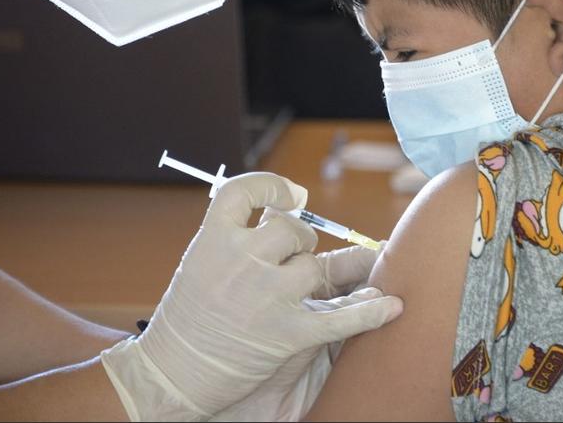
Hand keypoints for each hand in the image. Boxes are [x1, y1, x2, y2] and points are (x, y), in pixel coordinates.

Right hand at [100, 173, 401, 420]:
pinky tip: (393, 307)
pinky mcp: (285, 334)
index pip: (245, 190)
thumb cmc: (186, 318)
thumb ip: (237, 235)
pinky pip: (339, 319)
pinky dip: (370, 313)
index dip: (273, 186)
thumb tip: (287, 204)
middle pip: (291, 230)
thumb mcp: (200, 263)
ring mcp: (264, 297)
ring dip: (309, 278)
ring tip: (291, 295)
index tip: (291, 195)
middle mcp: (240, 261)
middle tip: (288, 260)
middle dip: (297, 241)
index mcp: (212, 240)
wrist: (169, 377)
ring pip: (311, 268)